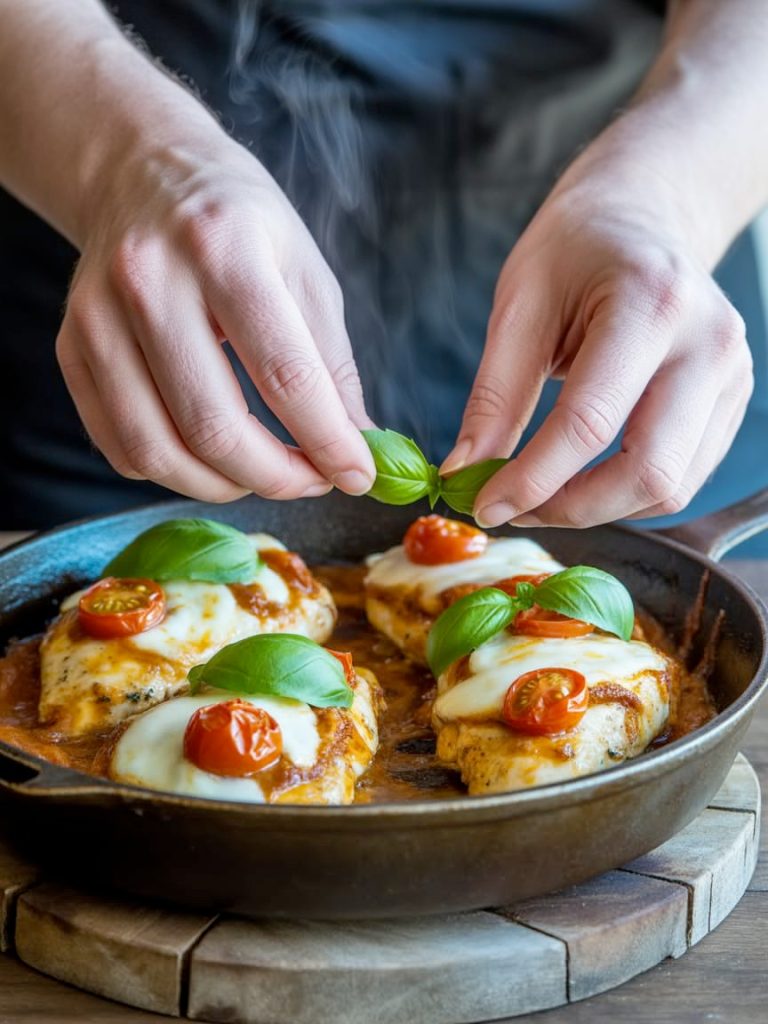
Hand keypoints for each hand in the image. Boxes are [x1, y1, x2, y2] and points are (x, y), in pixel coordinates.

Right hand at [56, 134, 374, 501]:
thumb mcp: (304, 270)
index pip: (285, 374)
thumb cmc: (239, 223)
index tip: (357, 474)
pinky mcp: (71, 347)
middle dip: (277, 477)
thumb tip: (357, 445)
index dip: (328, 440)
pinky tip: (208, 458)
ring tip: (262, 474)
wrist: (143, 173)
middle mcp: (150, 280)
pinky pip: (120, 447)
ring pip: (159, 449)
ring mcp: (98, 317)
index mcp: (224, 248)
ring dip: (224, 486)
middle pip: (214, 426)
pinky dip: (172, 473)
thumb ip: (331, 362)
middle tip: (311, 479)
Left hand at [442, 167, 753, 527]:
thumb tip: (464, 472)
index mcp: (652, 305)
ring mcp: (732, 375)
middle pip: (648, 471)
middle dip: (572, 507)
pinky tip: (583, 477)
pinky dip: (626, 494)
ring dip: (599, 509)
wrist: (641, 216)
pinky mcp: (733, 400)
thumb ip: (495, 394)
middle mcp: (709, 344)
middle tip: (514, 507)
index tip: (485, 506)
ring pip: (671, 488)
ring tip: (543, 493)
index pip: (590, 423)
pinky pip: (684, 477)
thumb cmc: (574, 250)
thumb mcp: (519, 304)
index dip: (531, 479)